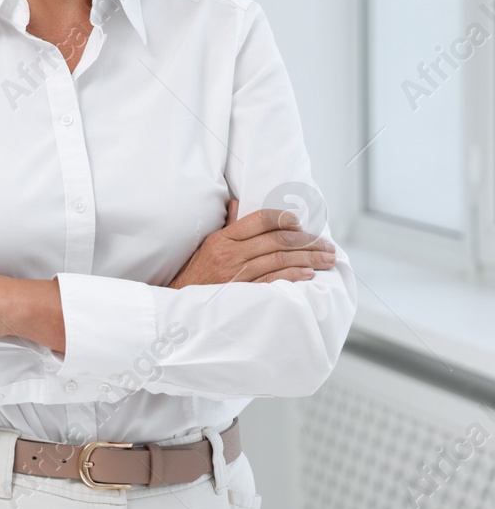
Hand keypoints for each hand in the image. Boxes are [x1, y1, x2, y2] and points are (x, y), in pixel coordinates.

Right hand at [167, 200, 334, 287]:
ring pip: (280, 260)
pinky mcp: (243, 294)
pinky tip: (308, 274)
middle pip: (277, 240)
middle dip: (308, 241)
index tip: (301, 223)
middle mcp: (230, 254)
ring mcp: (237, 275)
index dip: (284, 219)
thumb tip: (239, 205)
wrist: (181, 304)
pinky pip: (273, 282)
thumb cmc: (197, 275)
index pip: (259, 220)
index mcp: (222, 239)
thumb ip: (228, 226)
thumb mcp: (208, 246)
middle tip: (327, 245)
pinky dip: (293, 276)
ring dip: (308, 258)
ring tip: (327, 259)